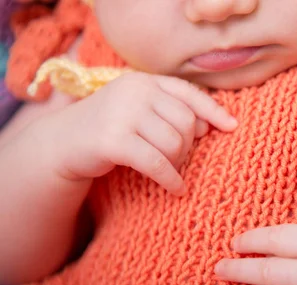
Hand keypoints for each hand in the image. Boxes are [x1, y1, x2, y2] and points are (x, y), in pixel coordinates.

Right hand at [40, 72, 236, 194]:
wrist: (62, 144)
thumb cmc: (111, 129)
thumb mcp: (139, 112)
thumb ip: (170, 112)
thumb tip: (210, 126)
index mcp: (144, 81)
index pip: (188, 93)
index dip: (213, 111)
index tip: (232, 127)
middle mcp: (135, 91)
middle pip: (187, 122)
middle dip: (189, 146)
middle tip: (177, 159)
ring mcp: (123, 114)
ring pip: (175, 144)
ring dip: (178, 163)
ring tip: (170, 171)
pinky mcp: (113, 140)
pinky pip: (157, 163)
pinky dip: (171, 179)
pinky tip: (176, 189)